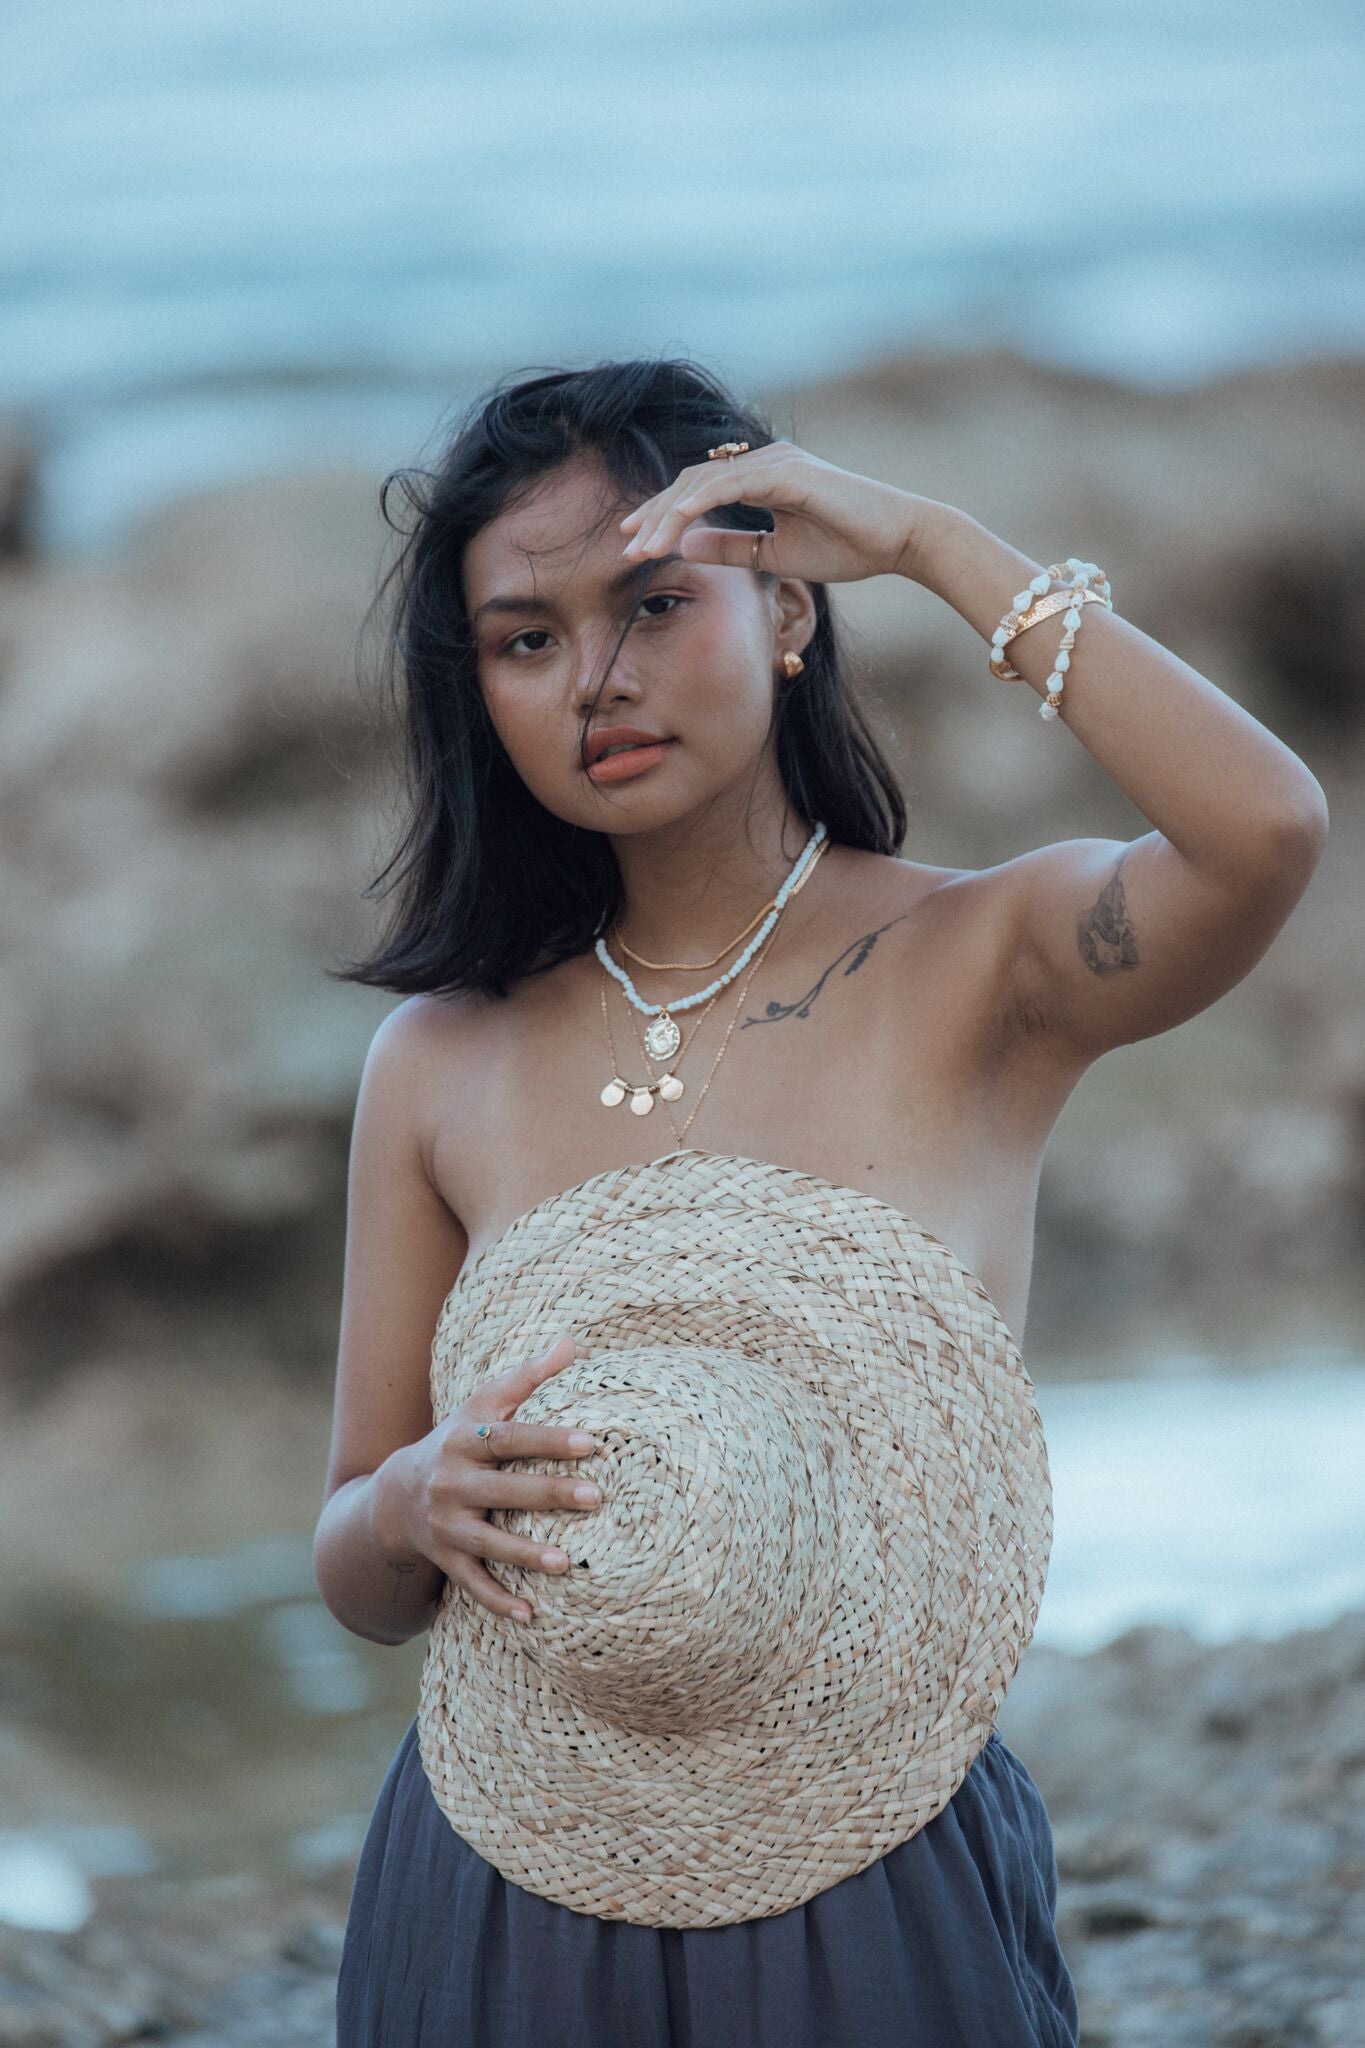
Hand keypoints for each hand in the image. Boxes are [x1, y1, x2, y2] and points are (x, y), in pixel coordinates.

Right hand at [378, 1334, 602, 1624]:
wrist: (395, 1494)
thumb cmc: (458, 1441)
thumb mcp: (482, 1405)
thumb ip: (527, 1378)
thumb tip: (573, 1343)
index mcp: (465, 1440)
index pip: (512, 1437)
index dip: (549, 1439)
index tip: (592, 1441)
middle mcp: (452, 1482)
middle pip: (504, 1489)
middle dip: (549, 1494)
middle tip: (597, 1497)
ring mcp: (446, 1525)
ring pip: (487, 1542)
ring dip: (525, 1554)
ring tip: (566, 1562)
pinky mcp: (444, 1559)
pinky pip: (471, 1583)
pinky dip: (497, 1600)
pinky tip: (530, 1615)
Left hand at [618, 439, 938, 585]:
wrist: (899, 541)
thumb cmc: (848, 547)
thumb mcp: (775, 555)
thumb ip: (731, 547)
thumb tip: (683, 547)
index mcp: (762, 476)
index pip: (699, 490)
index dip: (664, 514)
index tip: (634, 541)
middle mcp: (765, 461)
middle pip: (692, 480)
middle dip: (654, 514)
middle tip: (625, 546)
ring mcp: (776, 462)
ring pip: (704, 481)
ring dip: (668, 514)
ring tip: (641, 545)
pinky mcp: (788, 472)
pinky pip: (731, 484)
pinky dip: (699, 503)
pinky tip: (677, 525)